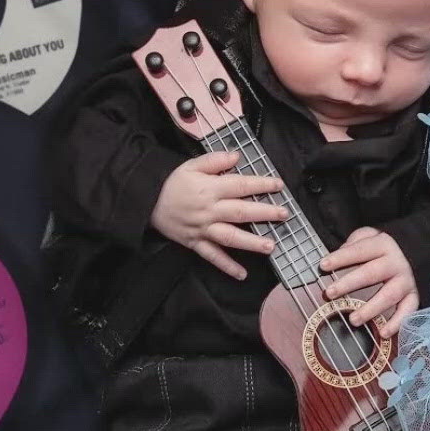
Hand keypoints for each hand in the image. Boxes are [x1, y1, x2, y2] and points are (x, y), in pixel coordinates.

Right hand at [150, 150, 288, 279]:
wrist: (145, 201)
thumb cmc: (171, 183)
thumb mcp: (191, 165)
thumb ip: (215, 160)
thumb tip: (236, 156)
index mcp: (210, 188)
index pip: (240, 185)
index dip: (261, 184)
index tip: (278, 185)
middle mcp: (209, 210)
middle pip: (240, 211)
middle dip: (264, 213)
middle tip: (283, 215)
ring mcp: (202, 229)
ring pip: (230, 236)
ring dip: (251, 242)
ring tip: (270, 246)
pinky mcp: (195, 242)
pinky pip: (212, 256)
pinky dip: (226, 266)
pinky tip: (242, 274)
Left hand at [320, 227, 417, 334]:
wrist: (416, 251)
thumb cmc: (381, 249)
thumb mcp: (369, 237)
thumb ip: (353, 244)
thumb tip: (334, 258)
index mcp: (382, 244)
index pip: (359, 250)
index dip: (341, 258)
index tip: (322, 266)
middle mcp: (395, 262)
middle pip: (372, 273)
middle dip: (349, 283)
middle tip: (329, 293)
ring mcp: (405, 280)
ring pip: (389, 295)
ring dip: (371, 308)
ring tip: (353, 319)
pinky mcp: (413, 295)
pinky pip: (408, 310)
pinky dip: (397, 323)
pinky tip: (383, 333)